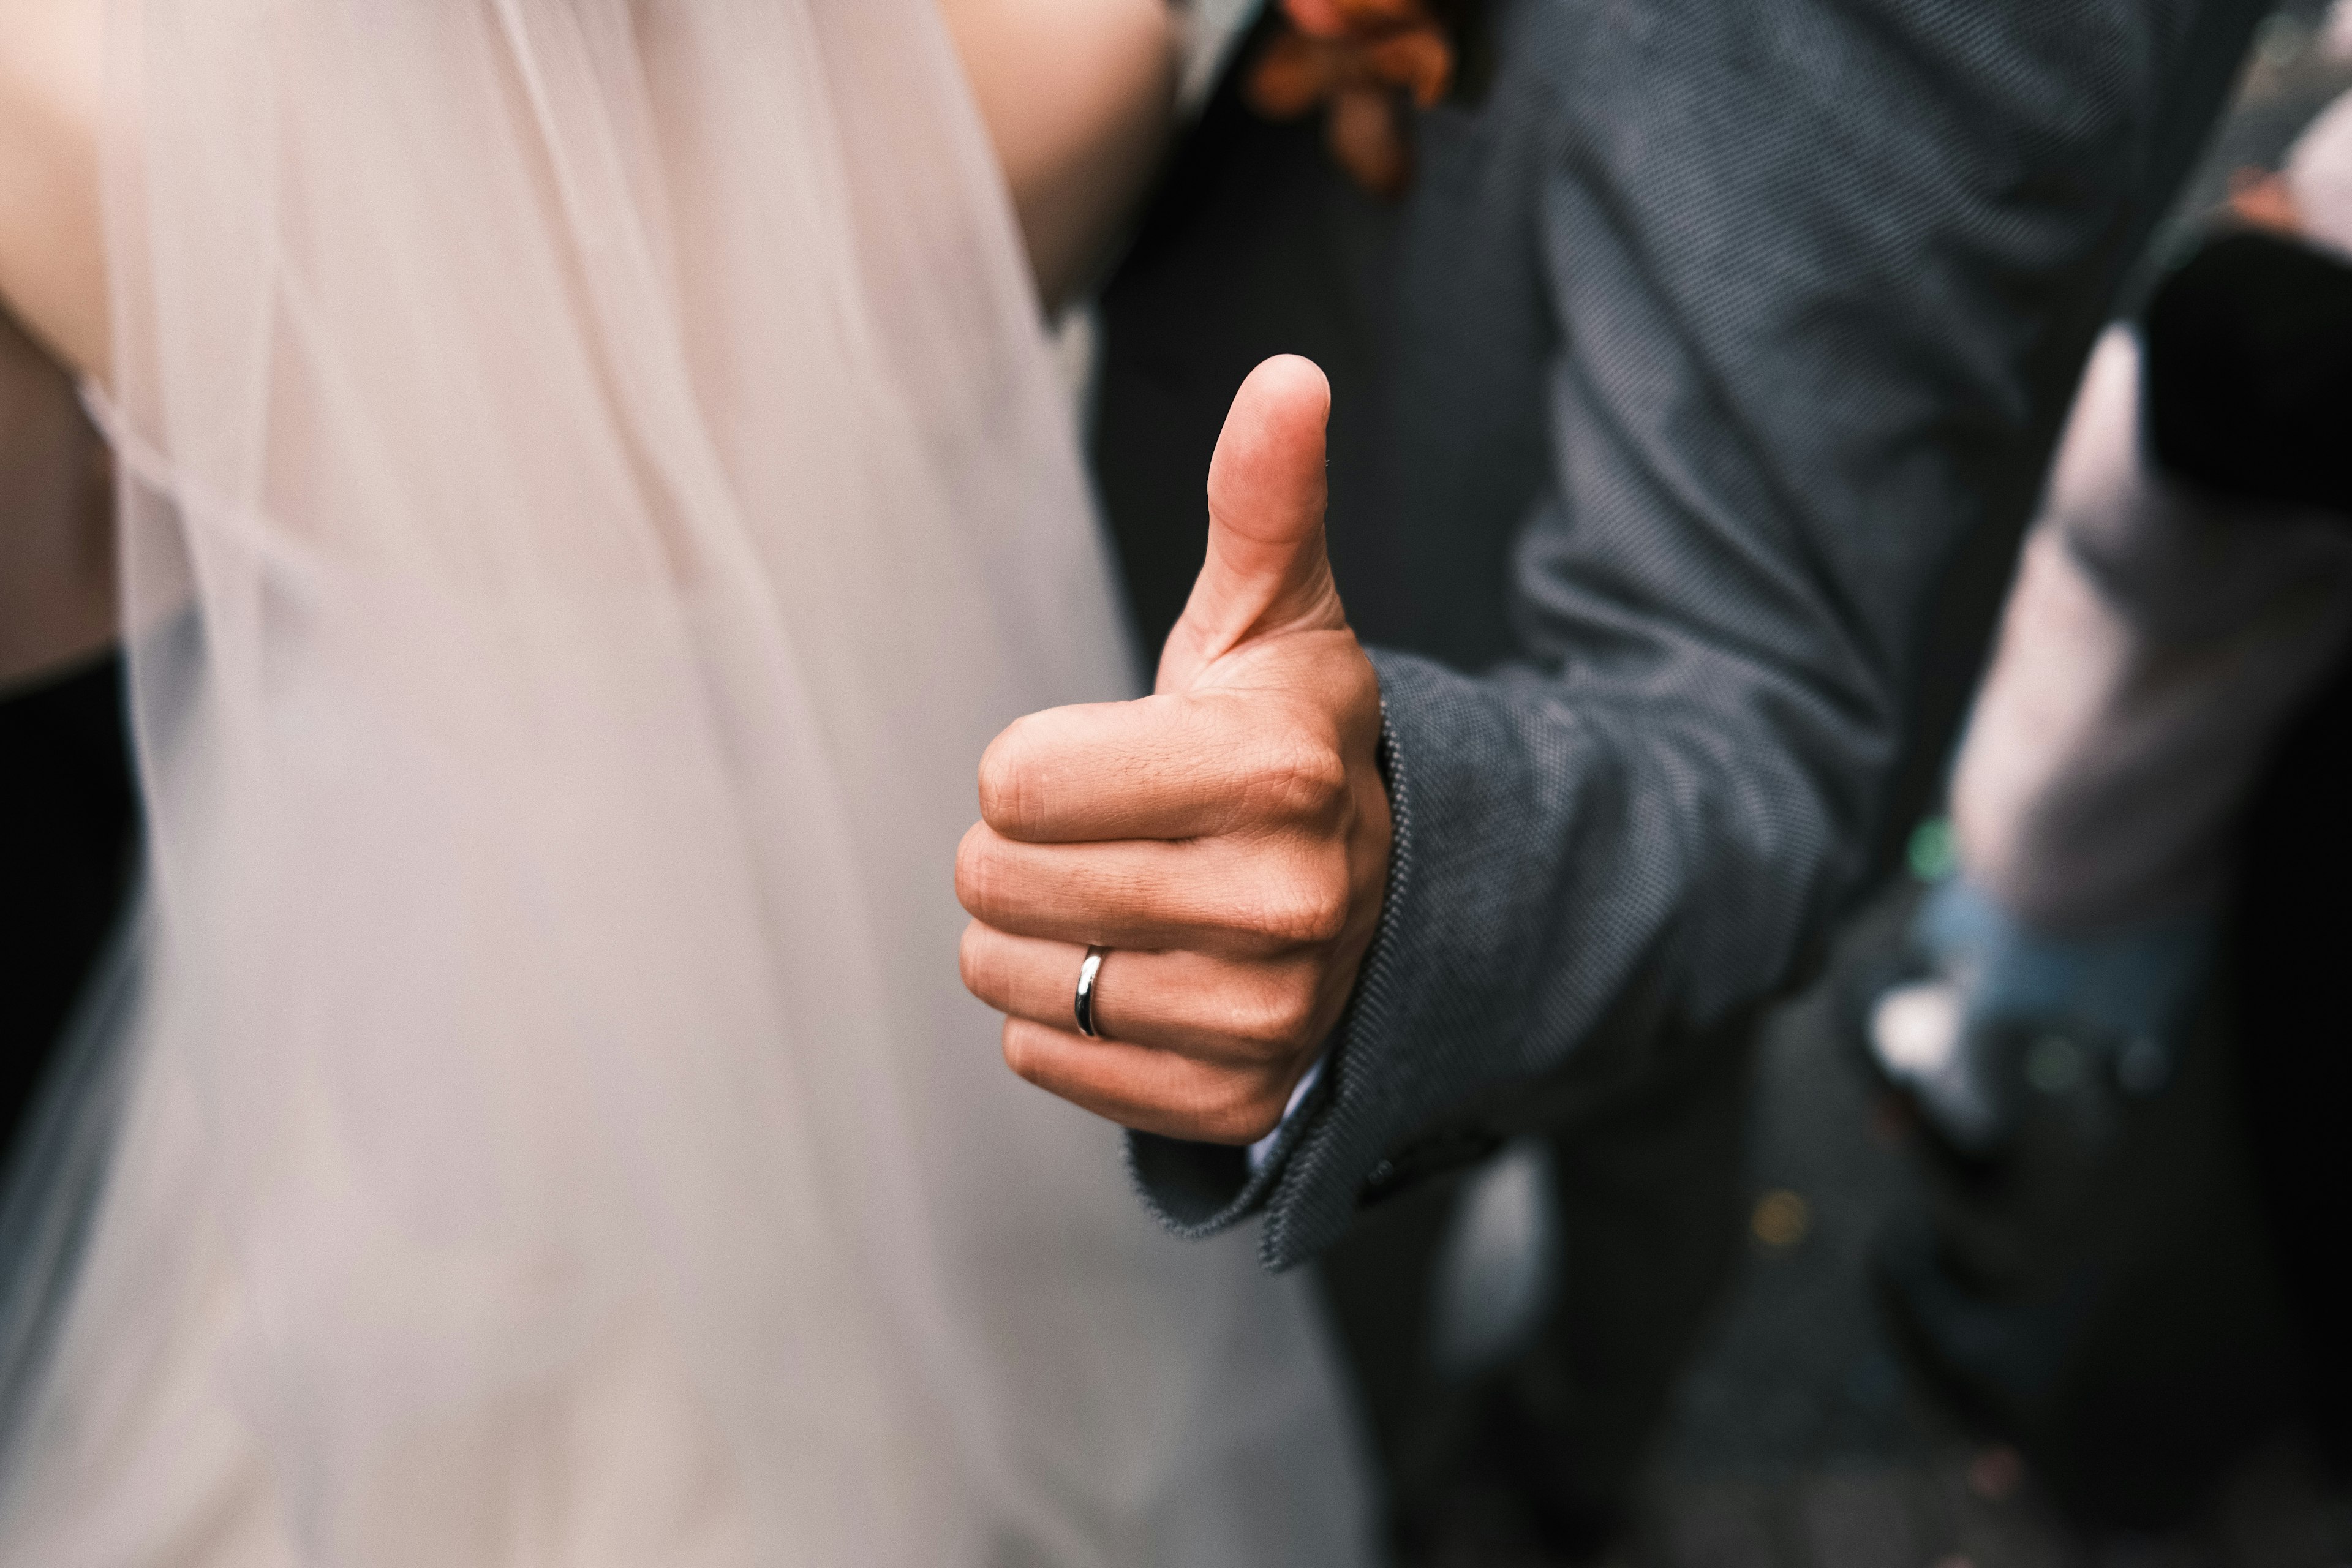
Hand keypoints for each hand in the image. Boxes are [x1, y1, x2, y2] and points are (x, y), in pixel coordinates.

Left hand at [957, 355, 1391, 1143]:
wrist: (1385, 886)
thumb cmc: (1292, 734)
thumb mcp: (1276, 614)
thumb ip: (1263, 499)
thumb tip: (1290, 376)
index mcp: (1275, 769)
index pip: (1009, 782)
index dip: (1033, 761)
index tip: (1114, 755)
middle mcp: (1282, 905)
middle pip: (995, 881)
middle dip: (1019, 846)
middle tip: (1105, 829)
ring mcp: (1263, 1017)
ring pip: (1011, 980)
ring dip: (1032, 935)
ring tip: (1119, 898)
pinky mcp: (1234, 1100)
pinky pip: (1045, 1061)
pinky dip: (1060, 1021)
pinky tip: (1135, 971)